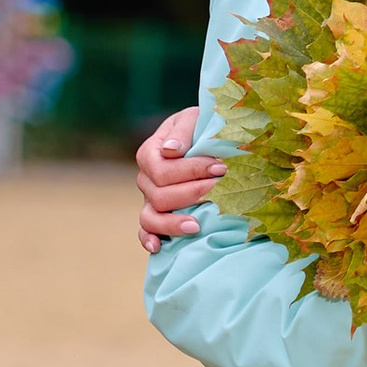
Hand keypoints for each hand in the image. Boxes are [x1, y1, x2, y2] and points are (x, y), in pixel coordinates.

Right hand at [135, 105, 218, 255]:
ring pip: (150, 217)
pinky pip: (145, 231)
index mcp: (151, 152)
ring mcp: (149, 199)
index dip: (190, 170)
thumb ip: (182, 132)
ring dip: (172, 223)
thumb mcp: (194, 119)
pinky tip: (159, 247)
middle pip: (159, 195)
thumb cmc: (202, 127)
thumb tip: (171, 150)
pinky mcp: (157, 215)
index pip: (162, 169)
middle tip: (221, 189)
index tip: (221, 167)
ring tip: (196, 226)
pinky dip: (149, 239)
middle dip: (192, 193)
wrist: (208, 140)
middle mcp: (146, 178)